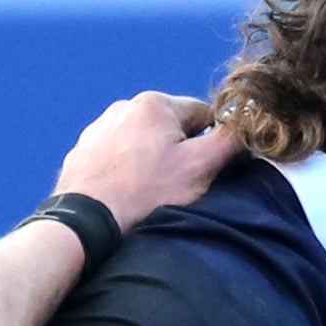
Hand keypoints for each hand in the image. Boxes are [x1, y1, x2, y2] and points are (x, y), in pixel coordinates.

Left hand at [57, 92, 236, 229]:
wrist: (85, 222)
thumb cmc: (146, 194)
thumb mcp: (200, 166)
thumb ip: (229, 140)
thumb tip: (244, 125)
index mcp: (154, 104)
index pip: (202, 113)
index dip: (213, 141)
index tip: (209, 168)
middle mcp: (122, 107)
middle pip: (170, 128)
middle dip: (179, 152)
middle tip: (178, 185)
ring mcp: (97, 130)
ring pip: (140, 142)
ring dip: (150, 162)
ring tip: (149, 193)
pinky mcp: (81, 153)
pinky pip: (115, 157)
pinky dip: (124, 172)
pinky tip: (125, 194)